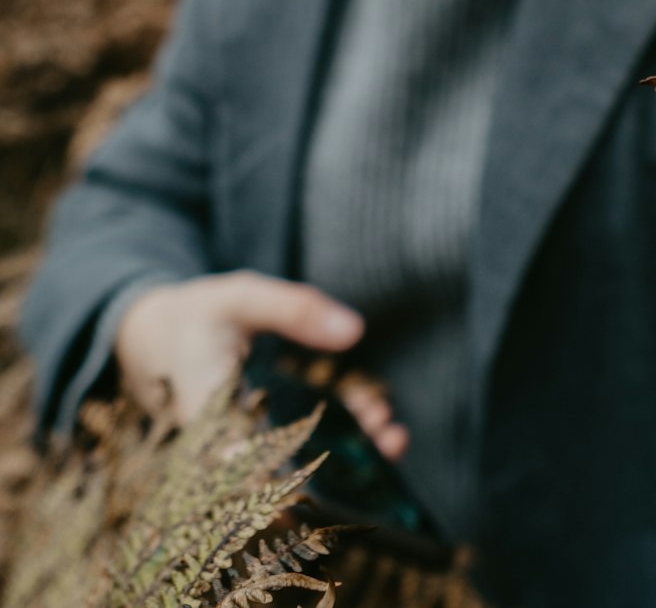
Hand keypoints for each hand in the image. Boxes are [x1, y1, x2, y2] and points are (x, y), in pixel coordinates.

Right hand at [113, 271, 407, 456]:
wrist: (146, 335)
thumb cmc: (193, 315)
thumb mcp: (240, 297)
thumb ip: (294, 309)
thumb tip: (355, 331)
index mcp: (211, 418)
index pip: (259, 470)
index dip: (307, 477)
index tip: (355, 456)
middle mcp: (222, 450)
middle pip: (289, 475)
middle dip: (345, 462)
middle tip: (390, 434)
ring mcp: (236, 453)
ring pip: (296, 467)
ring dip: (346, 454)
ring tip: (390, 433)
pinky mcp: (248, 447)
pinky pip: (294, 454)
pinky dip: (331, 442)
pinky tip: (368, 427)